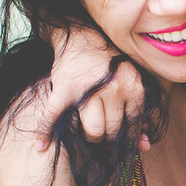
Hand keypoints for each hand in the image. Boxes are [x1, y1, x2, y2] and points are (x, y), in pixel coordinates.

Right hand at [35, 27, 147, 150]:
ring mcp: (90, 89)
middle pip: (113, 132)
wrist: (81, 37)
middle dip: (106, 138)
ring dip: (88, 136)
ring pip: (93, 132)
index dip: (124, 137)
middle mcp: (114, 89)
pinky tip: (41, 144)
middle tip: (99, 133)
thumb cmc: (110, 66)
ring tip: (84, 129)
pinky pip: (53, 116)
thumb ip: (141, 116)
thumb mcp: (132, 85)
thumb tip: (144, 148)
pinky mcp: (64, 89)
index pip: (132, 128)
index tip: (117, 140)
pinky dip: (45, 132)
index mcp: (134, 88)